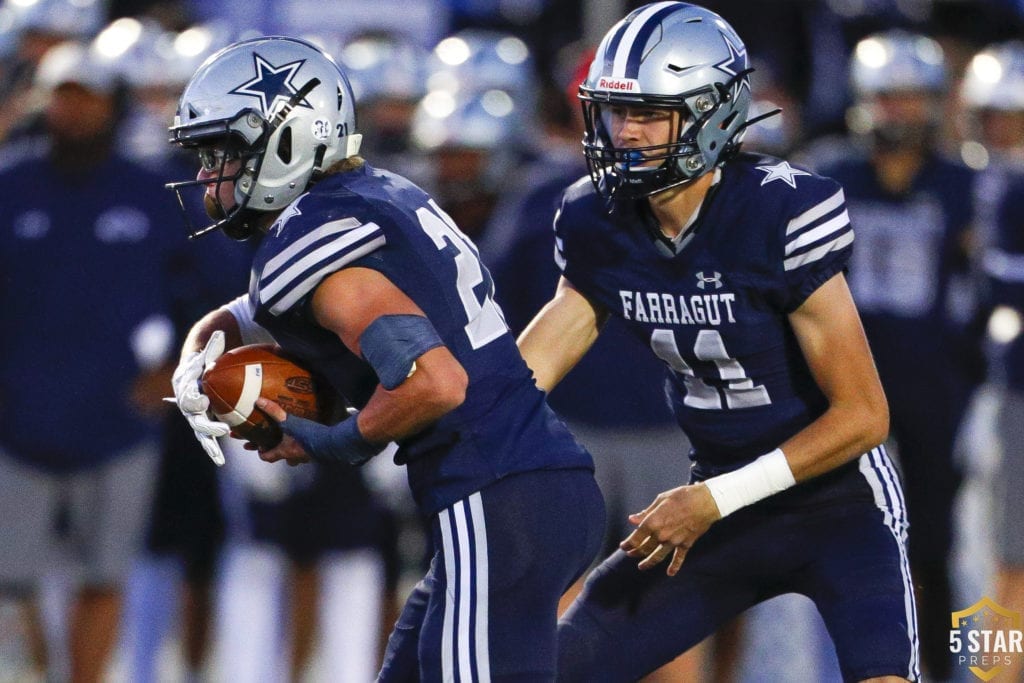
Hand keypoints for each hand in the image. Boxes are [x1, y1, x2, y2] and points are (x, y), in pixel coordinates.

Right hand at [170, 331, 229, 464]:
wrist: (196, 368)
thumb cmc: (204, 358)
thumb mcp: (208, 350)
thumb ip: (212, 345)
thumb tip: (220, 333)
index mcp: (185, 386)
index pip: (187, 395)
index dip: (194, 399)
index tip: (204, 401)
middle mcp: (186, 403)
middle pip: (194, 418)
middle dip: (208, 425)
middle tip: (223, 429)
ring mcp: (193, 414)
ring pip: (199, 432)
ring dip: (209, 445)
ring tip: (218, 458)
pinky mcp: (202, 421)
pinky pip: (206, 436)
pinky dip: (211, 448)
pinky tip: (220, 460)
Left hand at [251, 398, 310, 466]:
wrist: (329, 443)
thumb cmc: (308, 436)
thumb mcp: (288, 422)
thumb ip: (274, 412)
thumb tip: (260, 402)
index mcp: (284, 451)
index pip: (268, 457)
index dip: (262, 453)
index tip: (260, 447)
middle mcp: (294, 457)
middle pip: (282, 458)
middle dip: (278, 451)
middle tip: (277, 442)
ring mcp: (306, 457)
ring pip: (295, 456)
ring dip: (293, 450)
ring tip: (293, 439)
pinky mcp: (316, 453)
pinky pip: (307, 452)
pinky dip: (305, 446)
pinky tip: (307, 437)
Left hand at [619, 483, 720, 575]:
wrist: (705, 502)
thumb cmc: (682, 496)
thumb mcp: (661, 500)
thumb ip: (646, 512)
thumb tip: (633, 519)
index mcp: (653, 522)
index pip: (635, 538)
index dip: (628, 544)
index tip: (623, 546)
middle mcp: (661, 535)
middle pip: (645, 548)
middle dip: (636, 552)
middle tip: (631, 554)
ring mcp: (674, 541)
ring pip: (658, 556)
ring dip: (648, 563)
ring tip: (642, 567)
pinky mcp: (686, 544)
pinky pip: (678, 558)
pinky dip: (674, 567)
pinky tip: (670, 573)